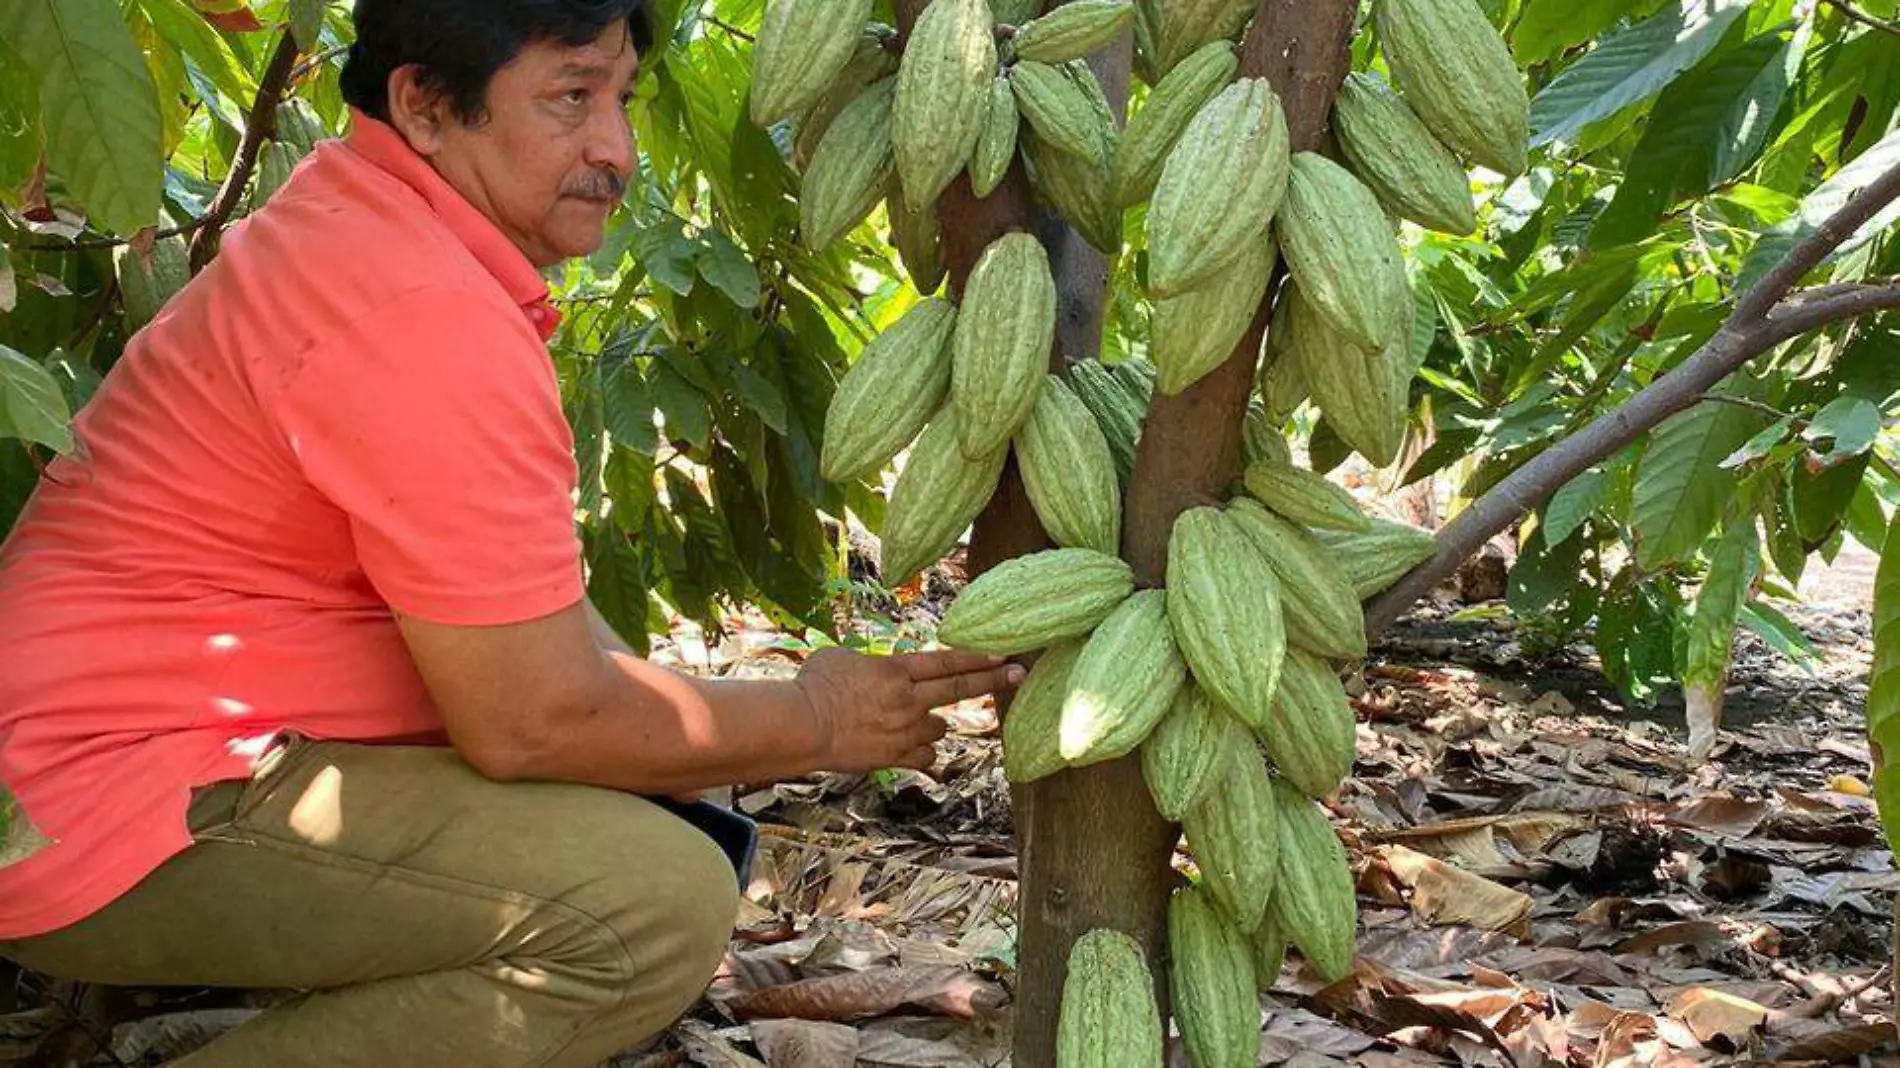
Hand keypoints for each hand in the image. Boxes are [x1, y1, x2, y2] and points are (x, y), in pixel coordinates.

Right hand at [794, 647, 1025, 773]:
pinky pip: (924, 758)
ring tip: (911, 722)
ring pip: (939, 728)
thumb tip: (870, 670)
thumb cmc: (813, 686)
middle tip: (1018, 675)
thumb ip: (868, 664)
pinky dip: (922, 754)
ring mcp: (905, 730)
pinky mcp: (896, 758)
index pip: (947, 661)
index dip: (978, 657)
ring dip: (933, 724)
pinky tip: (911, 750)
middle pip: (960, 688)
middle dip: (993, 680)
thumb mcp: (840, 658)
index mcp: (896, 670)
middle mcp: (908, 699)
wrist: (802, 727)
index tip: (1005, 654)